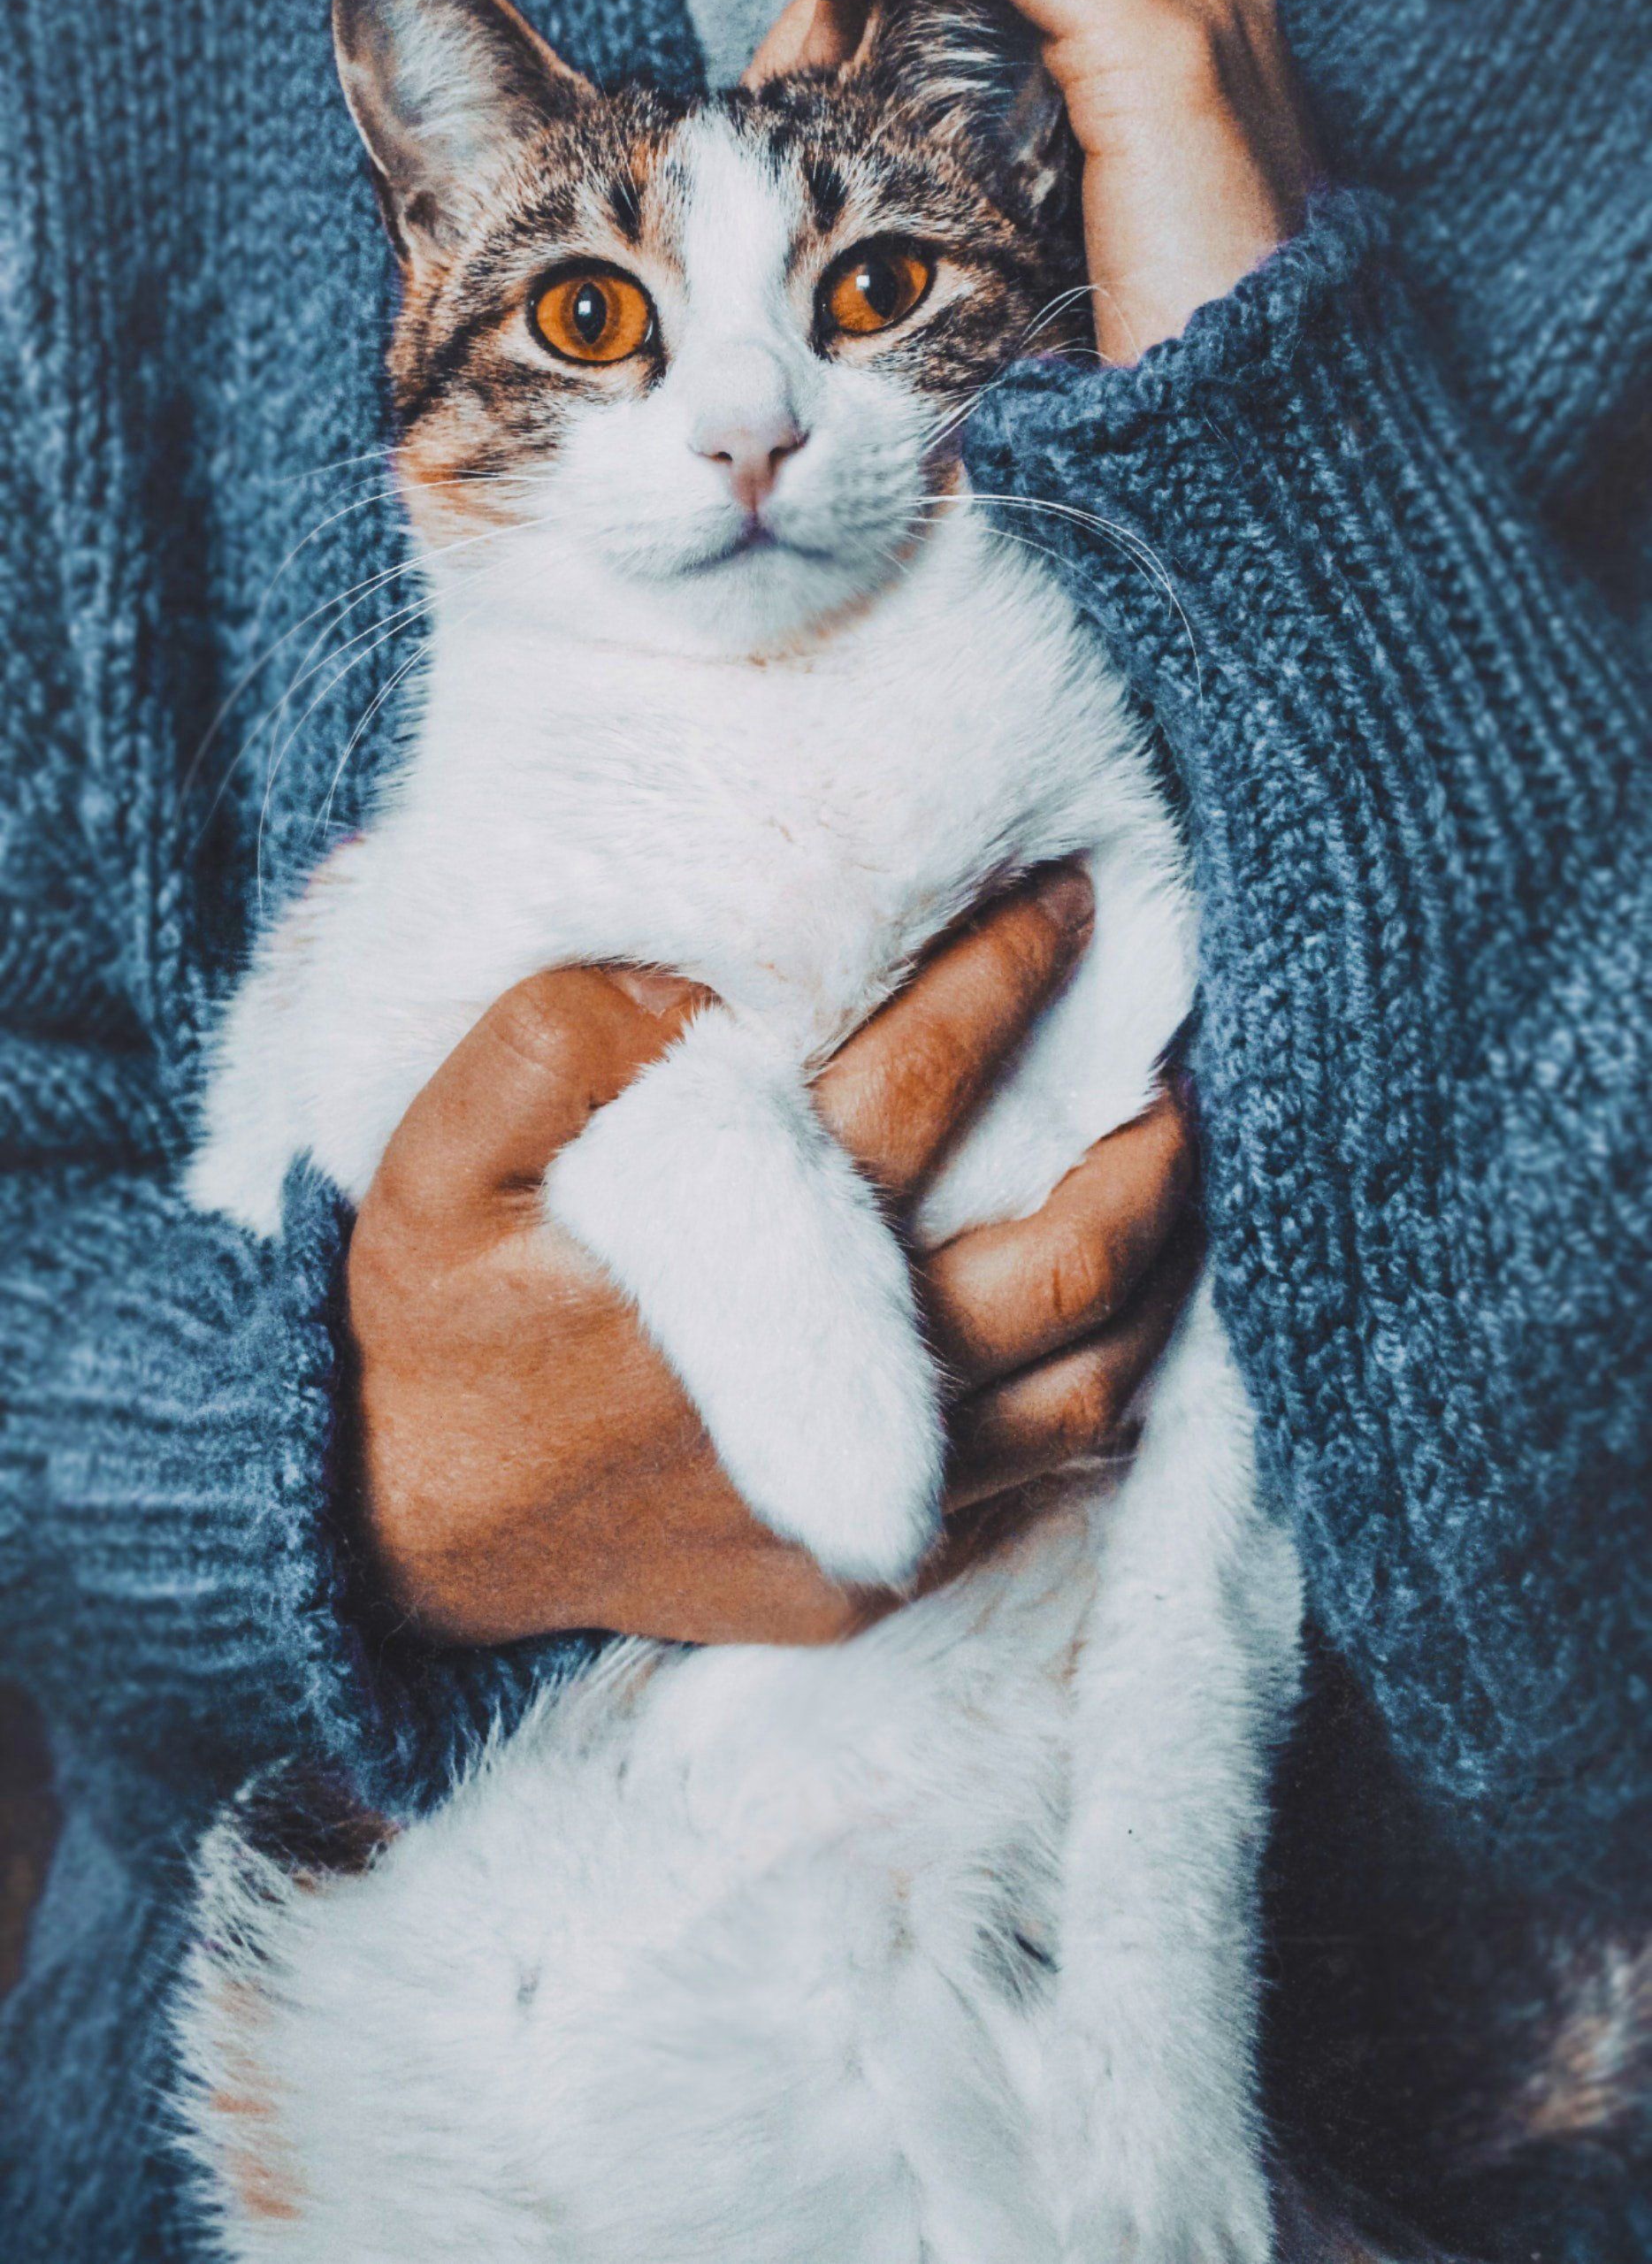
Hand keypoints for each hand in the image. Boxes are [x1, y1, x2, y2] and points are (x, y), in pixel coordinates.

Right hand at [348, 867, 1197, 1648]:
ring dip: (1150, 1276)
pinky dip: (1093, 1395)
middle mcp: (835, 1388)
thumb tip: (703, 988)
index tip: (1073, 900)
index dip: (1012, 974)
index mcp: (744, 1258)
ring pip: (1083, 1384)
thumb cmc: (433, 1330)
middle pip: (1065, 1258)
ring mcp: (862, 1500)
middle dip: (1147, 1152)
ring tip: (1163, 1189)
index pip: (923, 1083)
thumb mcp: (433, 1161)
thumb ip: (554, 1042)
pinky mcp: (862, 1577)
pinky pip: (1033, 1486)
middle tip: (1173, 1073)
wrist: (398, 1538)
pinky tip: (1103, 1327)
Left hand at [748, 0, 1316, 363]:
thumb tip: (899, 200)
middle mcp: (1204, 1)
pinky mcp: (1161, 44)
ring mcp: (1193, 9)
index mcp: (1186, 50)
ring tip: (800, 26)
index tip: (815, 62)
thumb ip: (1014, 197)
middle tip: (796, 43)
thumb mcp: (1064, 269)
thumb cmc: (1150, 385)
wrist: (1238, 444)